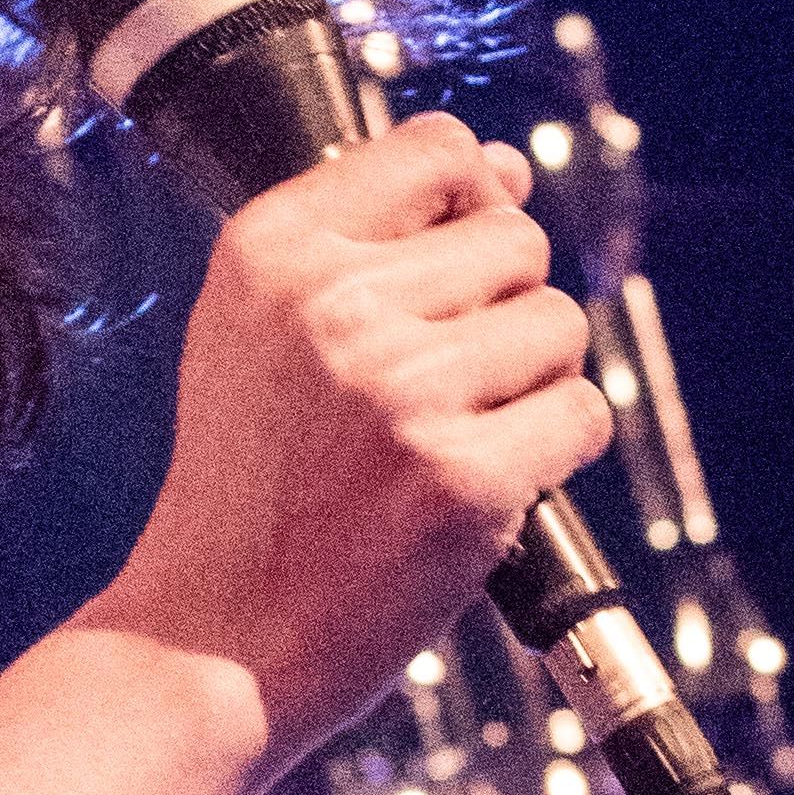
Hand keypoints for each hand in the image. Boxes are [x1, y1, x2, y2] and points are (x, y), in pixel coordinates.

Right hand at [90, 113, 611, 779]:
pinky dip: (553, 454)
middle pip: (516, 239)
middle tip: (435, 389)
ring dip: (531, 383)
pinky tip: (482, 488)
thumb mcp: (255, 332)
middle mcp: (334, 305)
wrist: (212, 643)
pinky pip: (581, 415)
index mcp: (272, 251)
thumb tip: (505, 171)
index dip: (473, 201)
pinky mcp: (465, 477)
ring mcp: (403, 391)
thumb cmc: (246, 491)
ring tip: (452, 439)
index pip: (438, 151)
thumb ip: (368, 239)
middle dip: (503, 309)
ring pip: (559, 324)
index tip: (453, 266)